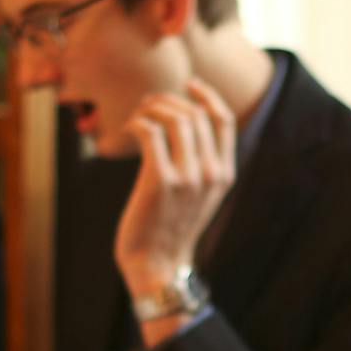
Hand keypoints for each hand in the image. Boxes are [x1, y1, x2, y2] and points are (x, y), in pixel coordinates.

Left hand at [113, 78, 235, 295]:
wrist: (157, 265)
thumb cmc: (170, 228)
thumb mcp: (198, 196)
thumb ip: (200, 165)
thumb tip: (183, 124)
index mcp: (224, 174)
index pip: (223, 120)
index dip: (206, 95)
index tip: (188, 84)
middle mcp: (210, 172)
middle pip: (194, 113)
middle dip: (168, 100)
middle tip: (147, 106)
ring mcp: (188, 176)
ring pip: (173, 117)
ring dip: (150, 109)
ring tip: (136, 118)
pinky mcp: (160, 180)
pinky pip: (149, 132)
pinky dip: (136, 123)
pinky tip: (127, 131)